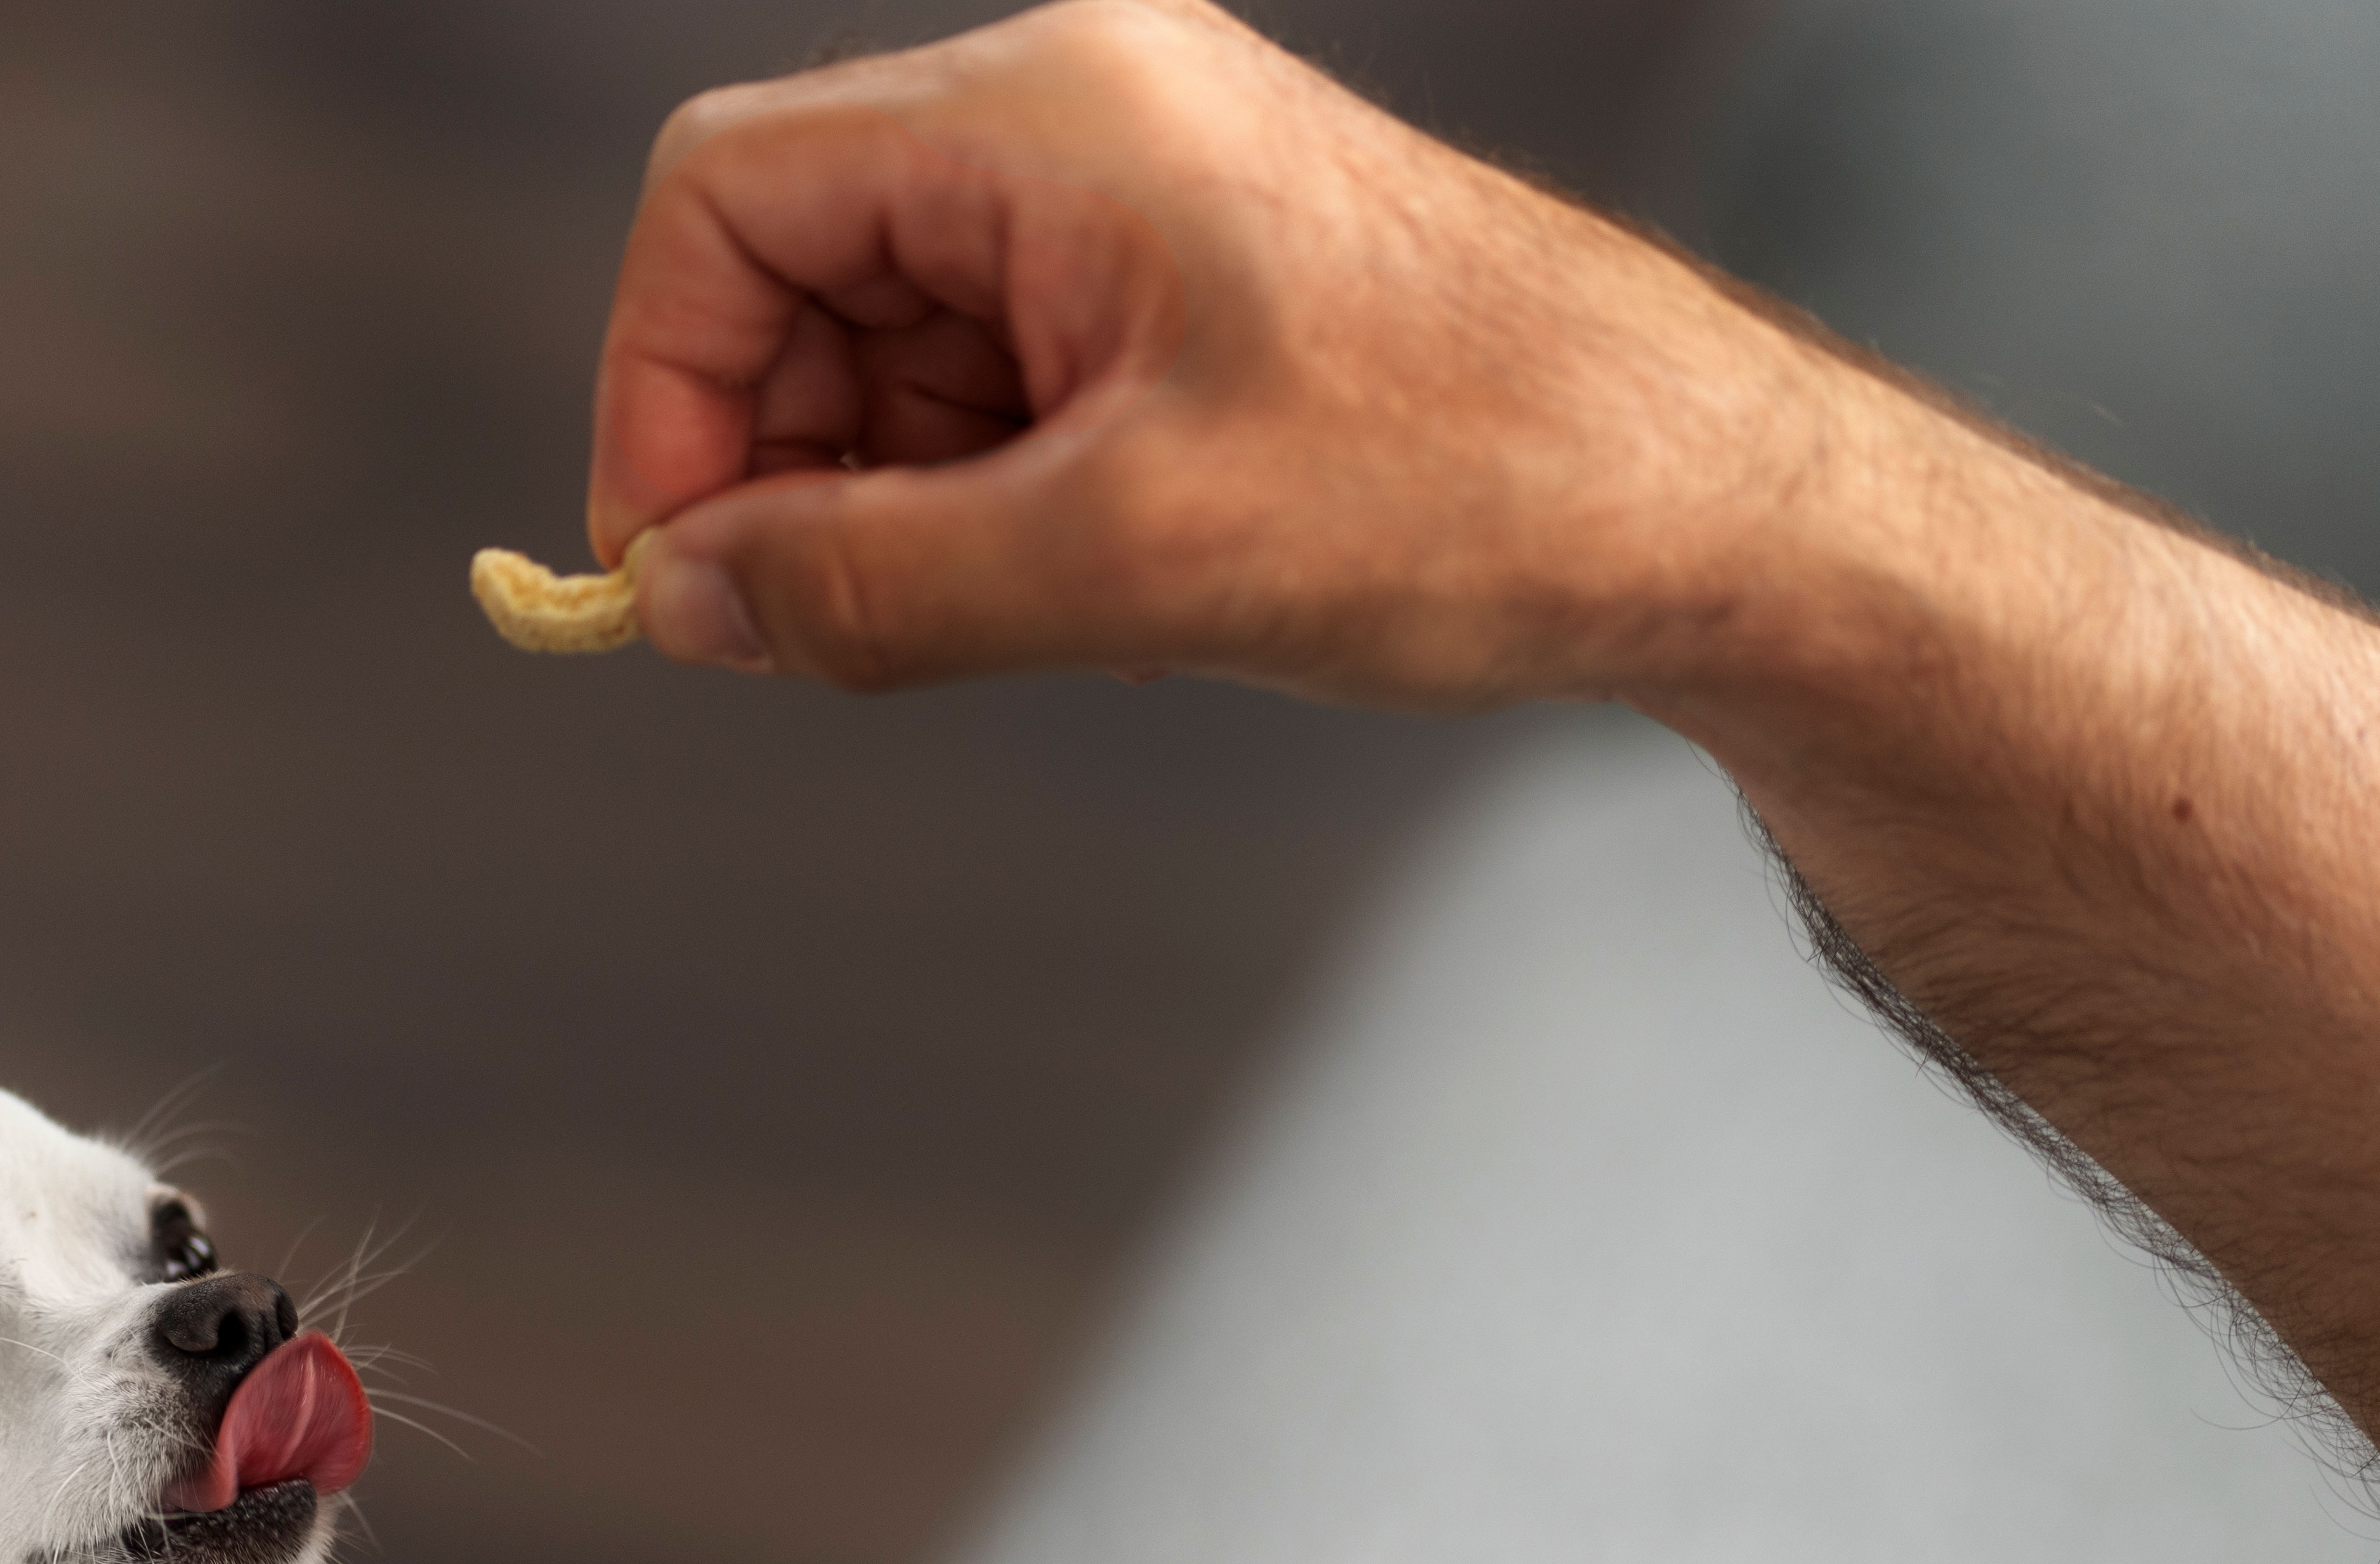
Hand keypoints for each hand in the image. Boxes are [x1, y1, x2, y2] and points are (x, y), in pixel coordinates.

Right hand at [587, 0, 1801, 703]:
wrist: (1716, 506)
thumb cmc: (1475, 488)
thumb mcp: (1131, 561)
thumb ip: (873, 583)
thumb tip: (681, 606)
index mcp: (1050, 113)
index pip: (725, 198)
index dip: (663, 389)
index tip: (676, 573)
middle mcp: (1080, 120)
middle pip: (800, 271)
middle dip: (786, 464)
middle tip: (830, 634)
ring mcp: (1140, 202)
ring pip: (902, 350)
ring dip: (900, 505)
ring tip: (1023, 619)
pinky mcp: (1191, 293)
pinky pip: (1009, 388)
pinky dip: (999, 508)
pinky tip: (1094, 598)